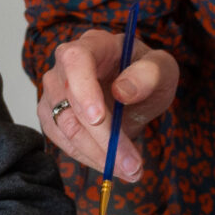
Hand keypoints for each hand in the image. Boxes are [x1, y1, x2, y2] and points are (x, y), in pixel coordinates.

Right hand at [37, 29, 178, 179]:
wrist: (136, 90)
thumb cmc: (147, 74)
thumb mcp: (162, 70)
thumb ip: (149, 75)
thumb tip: (123, 91)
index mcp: (93, 44)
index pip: (75, 60)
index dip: (82, 89)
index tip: (99, 118)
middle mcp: (65, 65)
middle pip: (70, 103)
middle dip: (101, 139)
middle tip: (132, 165)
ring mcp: (54, 91)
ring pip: (63, 128)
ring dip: (96, 154)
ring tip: (130, 170)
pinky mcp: (52, 116)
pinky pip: (62, 142)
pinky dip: (87, 157)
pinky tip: (112, 164)